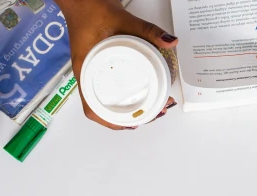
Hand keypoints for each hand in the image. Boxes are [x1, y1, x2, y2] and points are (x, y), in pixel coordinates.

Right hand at [61, 0, 177, 128]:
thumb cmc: (90, 7)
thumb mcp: (122, 19)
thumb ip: (148, 30)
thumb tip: (170, 42)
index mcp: (85, 69)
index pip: (92, 108)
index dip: (111, 122)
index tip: (133, 124)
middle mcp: (87, 74)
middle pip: (103, 109)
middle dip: (128, 118)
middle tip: (155, 113)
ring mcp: (91, 71)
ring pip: (106, 101)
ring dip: (126, 110)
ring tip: (151, 109)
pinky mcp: (97, 64)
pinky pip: (107, 88)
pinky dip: (123, 96)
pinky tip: (139, 95)